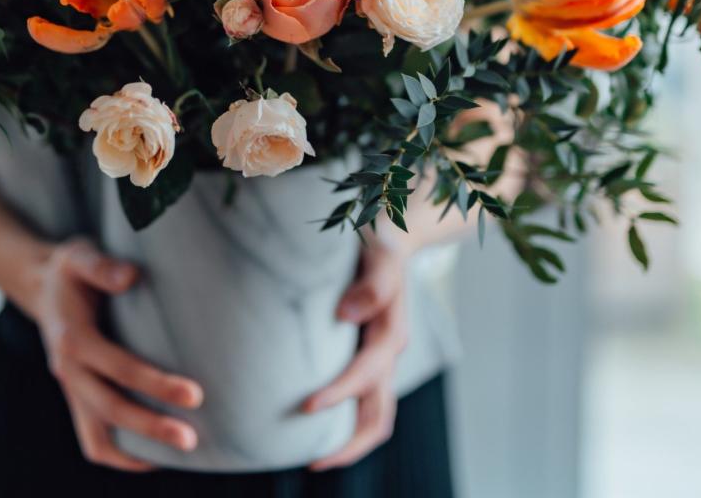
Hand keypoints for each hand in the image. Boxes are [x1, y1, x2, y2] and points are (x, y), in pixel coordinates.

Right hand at [26, 238, 203, 471]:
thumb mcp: (80, 255)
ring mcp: (70, 388)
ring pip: (96, 436)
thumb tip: (131, 276)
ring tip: (178, 454)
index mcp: (72, 338)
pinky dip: (120, 453)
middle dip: (152, 427)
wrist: (40, 285)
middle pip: (110, 409)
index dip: (156, 384)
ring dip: (135, 451)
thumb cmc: (70, 270)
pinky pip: (92, 436)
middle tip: (192, 439)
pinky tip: (154, 455)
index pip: (119, 368)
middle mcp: (68, 370)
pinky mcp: (76, 395)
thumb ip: (103, 266)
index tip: (194, 394)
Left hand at [301, 238, 409, 469]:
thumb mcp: (379, 254)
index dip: (339, 393)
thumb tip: (347, 314)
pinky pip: (365, 401)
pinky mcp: (371, 358)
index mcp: (391, 331)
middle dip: (349, 444)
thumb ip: (371, 283)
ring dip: (349, 442)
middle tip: (311, 461)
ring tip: (313, 457)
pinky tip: (318, 424)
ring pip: (375, 416)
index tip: (307, 407)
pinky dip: (347, 422)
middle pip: (379, 415)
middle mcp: (389, 353)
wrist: (393, 240)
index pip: (367, 373)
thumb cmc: (379, 246)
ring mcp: (382, 360)